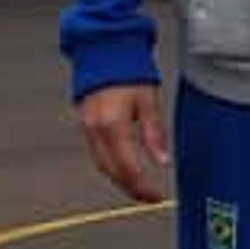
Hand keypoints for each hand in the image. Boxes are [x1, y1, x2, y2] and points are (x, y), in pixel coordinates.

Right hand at [79, 83, 171, 203]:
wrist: (104, 51)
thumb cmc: (128, 71)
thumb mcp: (149, 101)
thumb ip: (155, 133)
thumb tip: (163, 161)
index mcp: (111, 125)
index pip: (126, 167)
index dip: (142, 186)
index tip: (157, 196)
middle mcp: (95, 130)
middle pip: (111, 171)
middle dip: (130, 188)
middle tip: (150, 197)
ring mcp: (87, 128)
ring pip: (102, 165)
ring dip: (120, 179)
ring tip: (140, 187)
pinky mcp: (86, 125)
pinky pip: (97, 154)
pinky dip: (111, 166)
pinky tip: (125, 169)